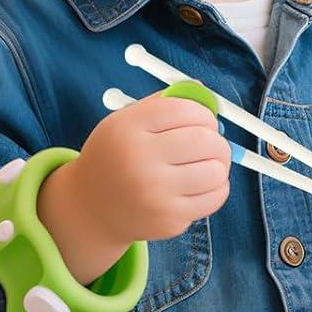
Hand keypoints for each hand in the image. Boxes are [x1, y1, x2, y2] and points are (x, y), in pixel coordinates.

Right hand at [38, 95, 230, 282]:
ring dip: (219, 163)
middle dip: (216, 138)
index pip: (184, 110)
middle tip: (211, 142)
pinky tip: (202, 182)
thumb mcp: (125, 121)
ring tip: (207, 162)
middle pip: (204, 140)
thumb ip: (163, 103)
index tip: (203, 120)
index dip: (203, 112)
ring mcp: (155, 195)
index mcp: (127, 129)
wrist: (92, 208)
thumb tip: (203, 91)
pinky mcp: (169, 220)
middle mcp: (140, 162)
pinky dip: (217, 186)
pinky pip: (215, 197)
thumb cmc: (116, 157)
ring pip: (216, 171)